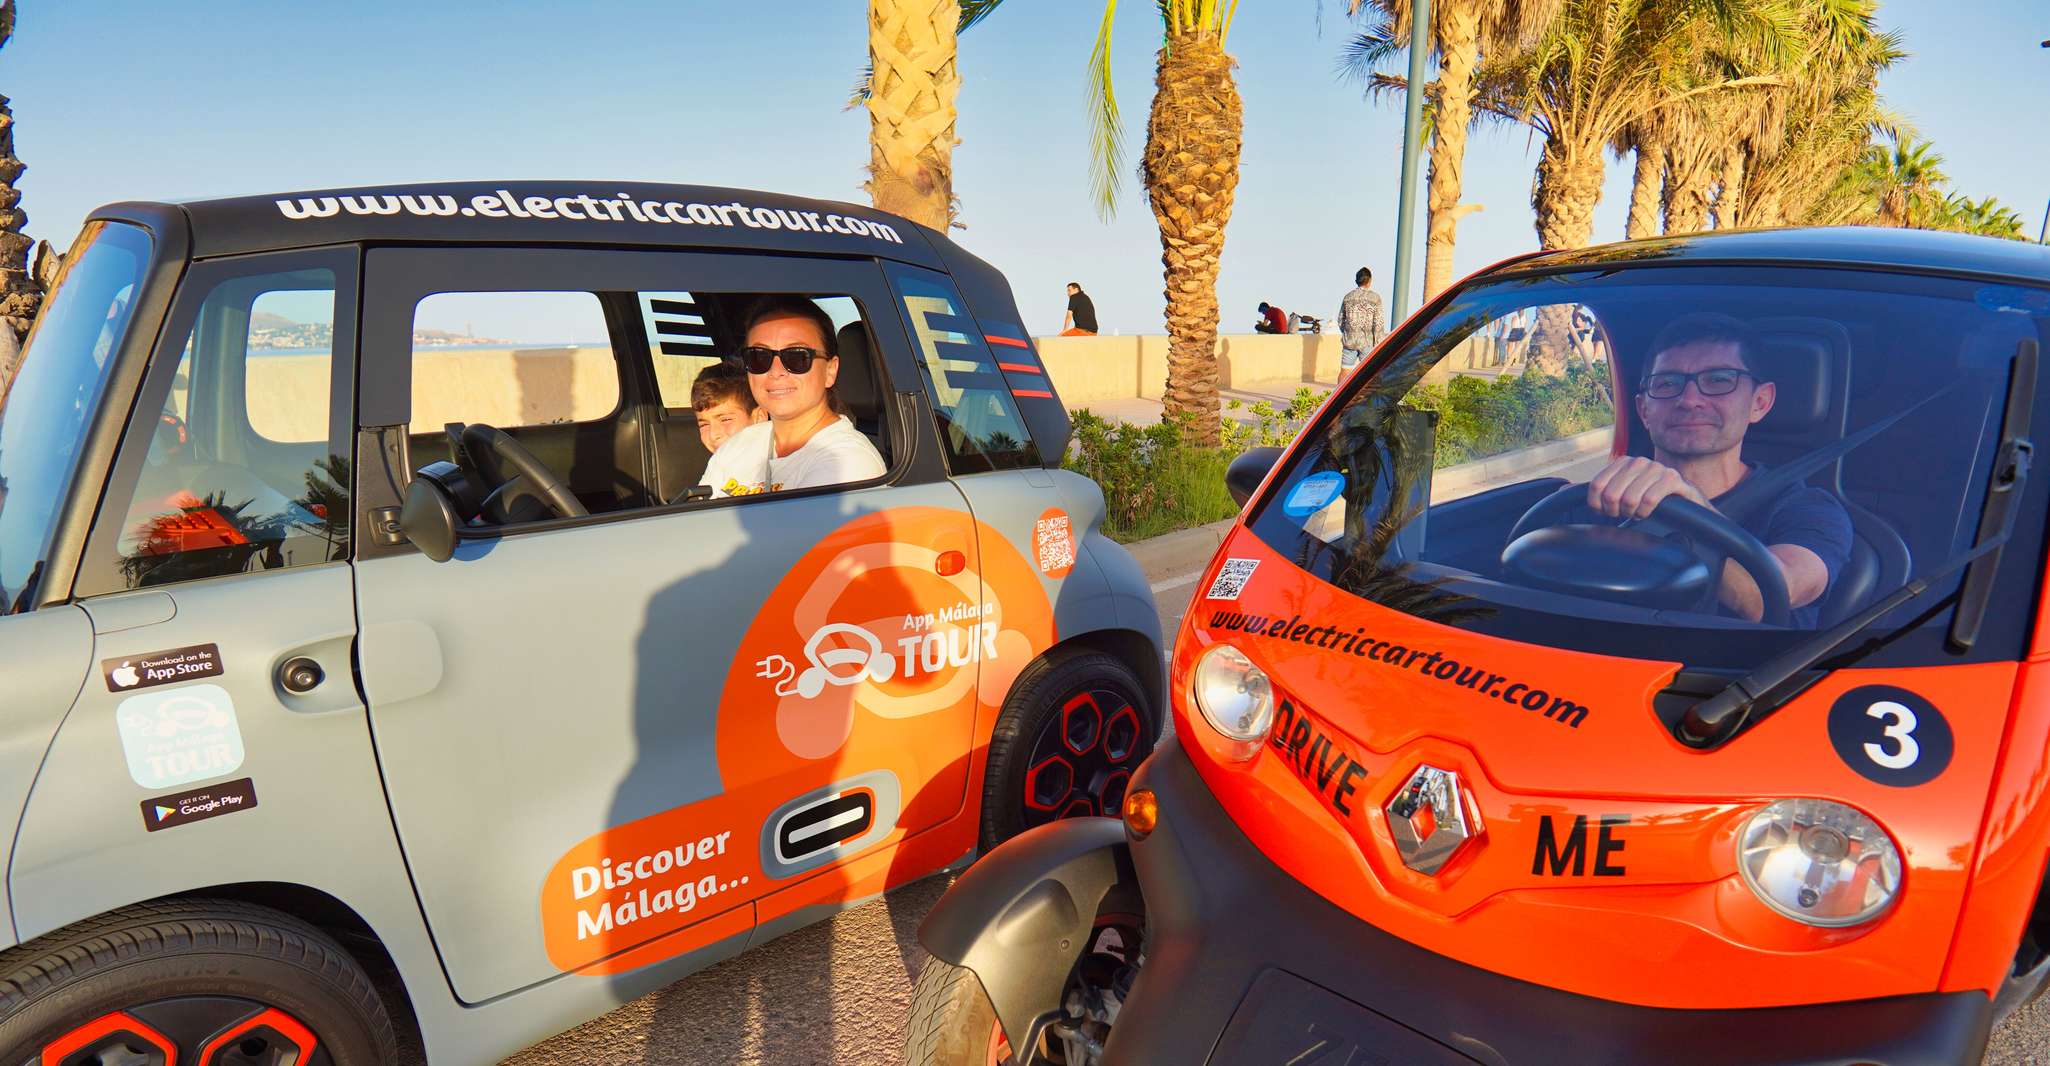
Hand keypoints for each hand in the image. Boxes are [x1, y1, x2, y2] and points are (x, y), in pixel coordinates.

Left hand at [1587, 456, 1708, 518]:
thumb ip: (1603, 491)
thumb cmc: (1650, 498)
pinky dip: (1644, 512)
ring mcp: (1657, 468)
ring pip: (1629, 498)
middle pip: (1611, 493)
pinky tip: (1646, 513)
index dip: (1597, 505)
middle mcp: (1639, 462)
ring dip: (1631, 513)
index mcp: (1624, 462)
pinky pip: (1649, 500)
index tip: (1606, 512)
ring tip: (1636, 513)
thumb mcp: (1625, 491)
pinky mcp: (1673, 478)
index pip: (1597, 485)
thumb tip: (1573, 492)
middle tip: (1624, 515)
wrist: (1685, 501)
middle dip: (1615, 511)